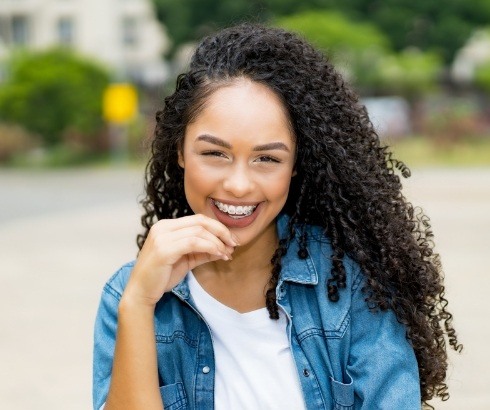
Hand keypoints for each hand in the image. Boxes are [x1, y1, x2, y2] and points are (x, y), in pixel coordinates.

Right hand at [122, 214, 236, 306]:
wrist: (141, 292)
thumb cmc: (161, 277)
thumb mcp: (186, 261)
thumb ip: (203, 252)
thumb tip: (225, 248)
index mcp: (166, 226)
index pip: (198, 219)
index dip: (218, 227)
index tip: (231, 240)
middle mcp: (163, 227)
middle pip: (200, 221)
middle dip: (221, 231)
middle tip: (234, 244)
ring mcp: (162, 236)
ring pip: (198, 231)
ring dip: (217, 242)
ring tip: (226, 253)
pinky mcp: (164, 249)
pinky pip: (193, 242)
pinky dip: (210, 247)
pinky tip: (218, 254)